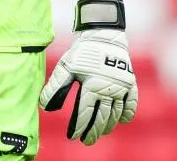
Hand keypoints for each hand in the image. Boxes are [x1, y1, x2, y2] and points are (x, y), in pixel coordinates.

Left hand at [40, 0, 137, 144]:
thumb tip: (44, 107)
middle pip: (101, 118)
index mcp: (91, 86)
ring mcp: (121, 87)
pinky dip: (128, 113)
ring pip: (116, 113)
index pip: (84, 114)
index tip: (73, 136)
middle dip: (93, 131)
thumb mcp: (65, 67)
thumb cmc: (82, 51)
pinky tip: (123, 120)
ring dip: (109, 125)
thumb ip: (55, 87)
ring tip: (101, 132)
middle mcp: (108, 90)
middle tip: (87, 141)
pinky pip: (132, 103)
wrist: (103, 34)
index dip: (78, 127)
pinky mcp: (130, 82)